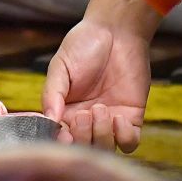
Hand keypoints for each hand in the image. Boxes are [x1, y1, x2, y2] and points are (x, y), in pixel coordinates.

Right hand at [43, 0, 162, 152]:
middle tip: (84, 113)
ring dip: (102, 135)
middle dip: (82, 136)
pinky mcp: (132, 118)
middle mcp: (86, 122)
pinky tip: (117, 116)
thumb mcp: (60, 67)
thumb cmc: (83, 45)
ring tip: (99, 108)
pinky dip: (123, 137)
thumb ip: (52, 94)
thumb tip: (49, 121)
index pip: (61, 139)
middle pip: (83, 148)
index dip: (61, 141)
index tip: (62, 130)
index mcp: (64, 112)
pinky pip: (129, 143)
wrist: (116, 31)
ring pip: (105, 149)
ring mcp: (110, 122)